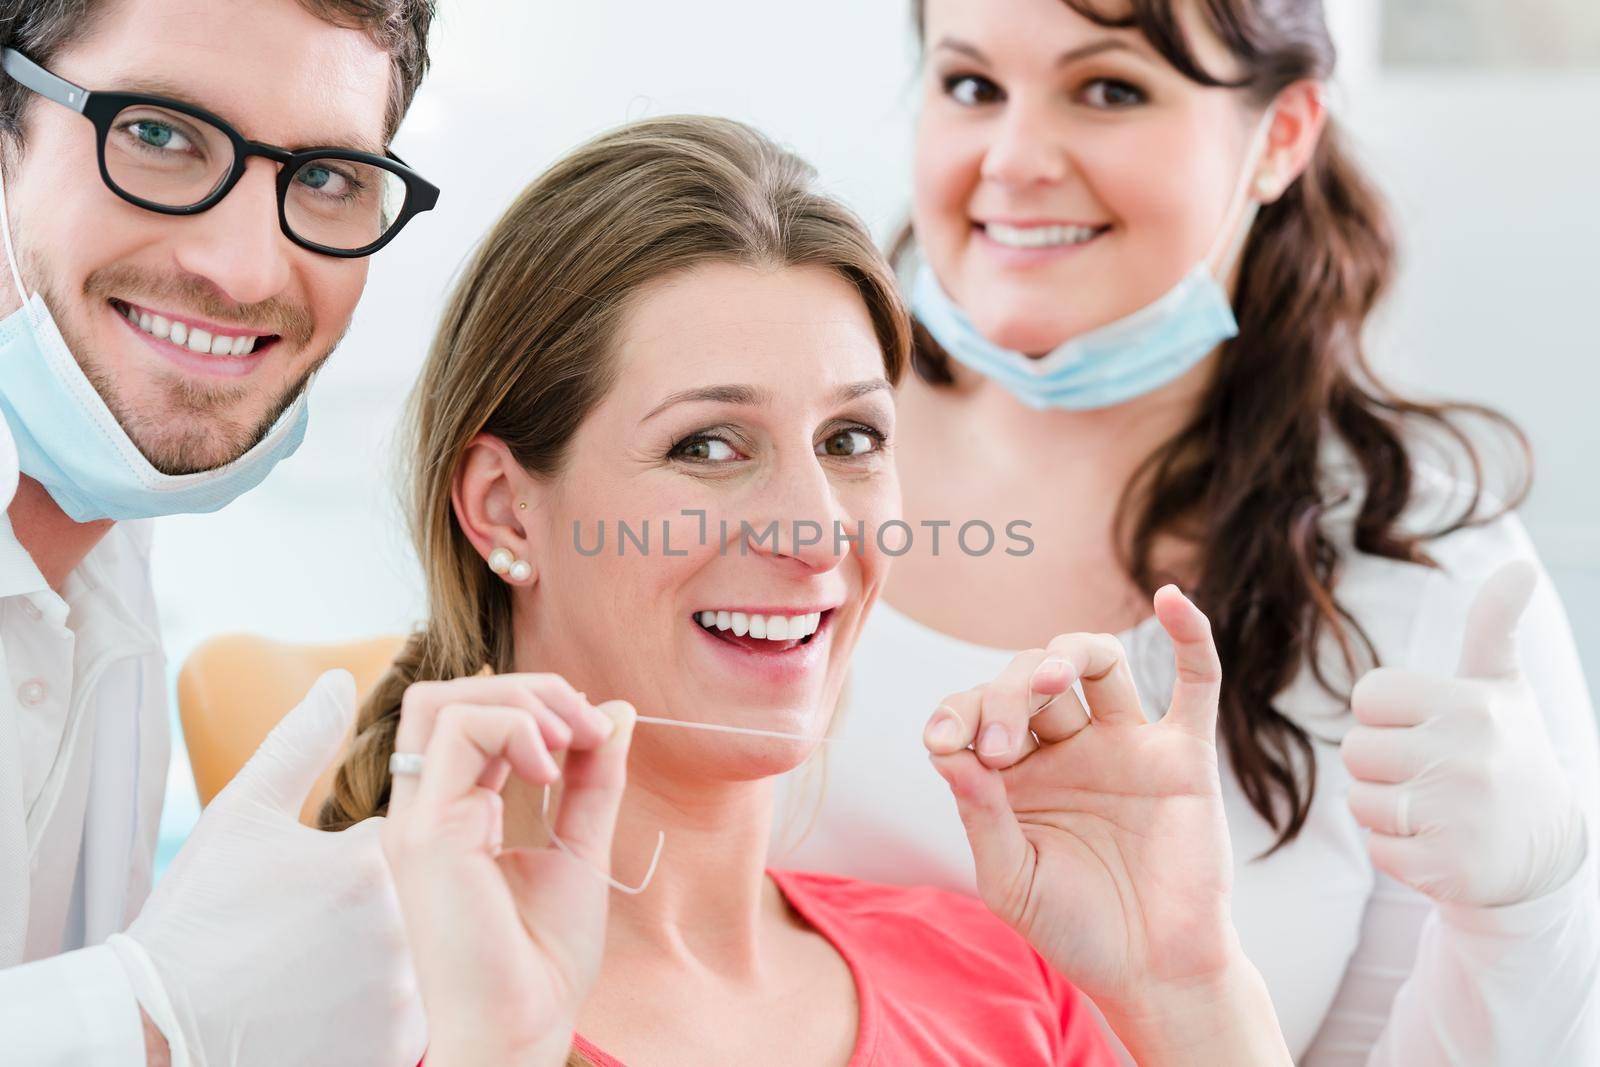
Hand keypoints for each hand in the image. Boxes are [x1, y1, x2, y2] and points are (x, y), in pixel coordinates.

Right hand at [107, 670, 425, 1066]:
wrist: (153, 1028)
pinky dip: (370, 1014)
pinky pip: (404, 1017)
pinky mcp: (395, 1043)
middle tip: (301, 941)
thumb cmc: (195, 917)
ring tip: (304, 980)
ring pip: (412, 961)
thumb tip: (342, 679)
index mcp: (370, 858)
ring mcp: (400, 989)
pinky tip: (318, 1013)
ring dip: (370, 967)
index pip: (398, 846)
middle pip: (413, 904)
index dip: (346, 871)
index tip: (299, 896)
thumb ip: (301, 741)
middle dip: (368, 920)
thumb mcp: (241, 815)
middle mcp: (399, 921)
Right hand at [381, 674, 633, 1066]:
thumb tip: (616, 710)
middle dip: (529, 689)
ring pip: (440, 701)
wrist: (523, 1026)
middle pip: (446, 698)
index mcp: (455, 814)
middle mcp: (426, 810)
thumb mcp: (582, 846)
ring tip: (572, 739)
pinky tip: (552, 767)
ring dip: (521, 700)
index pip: (471, 721)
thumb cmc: (543, 959)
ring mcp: (417, 819)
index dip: (536, 706)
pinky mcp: (424, 831)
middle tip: (589, 724)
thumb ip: (593, 779)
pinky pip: (456, 731)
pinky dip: (514, 726)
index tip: (597, 734)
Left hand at [925, 587, 1287, 1065]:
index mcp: (1014, 773)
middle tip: (1002, 748)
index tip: (945, 742)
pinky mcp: (1182, 757)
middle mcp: (1066, 747)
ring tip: (1052, 682)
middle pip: (1030, 676)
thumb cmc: (1074, 929)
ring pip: (1097, 661)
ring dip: (1067, 656)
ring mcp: (1126, 745)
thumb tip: (945, 748)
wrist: (1153, 975)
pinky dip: (1188, 636)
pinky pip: (1194, 683)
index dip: (958, 712)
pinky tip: (1169, 599)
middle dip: (1007, 695)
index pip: (976, 708)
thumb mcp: (1009, 878)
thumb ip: (978, 812)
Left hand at [1342, 559, 1586, 906]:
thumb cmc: (1506, 755)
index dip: (1386, 717)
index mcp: (1471, 705)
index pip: (1367, 696)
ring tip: (1436, 810)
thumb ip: (1494, 626)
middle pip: (1355, 750)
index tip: (1426, 730)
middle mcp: (1467, 756)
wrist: (1546, 854)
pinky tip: (1440, 846)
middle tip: (1431, 776)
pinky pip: (1377, 850)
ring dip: (1386, 811)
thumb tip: (1520, 566)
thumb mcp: (1502, 688)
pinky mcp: (1447, 868)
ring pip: (1360, 800)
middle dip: (1382, 765)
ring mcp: (1458, 815)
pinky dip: (1398, 853)